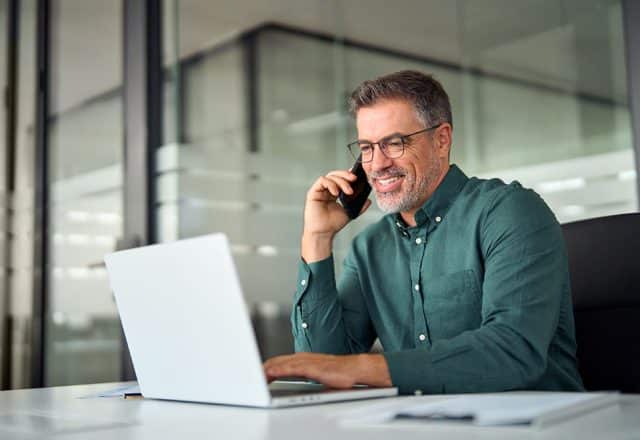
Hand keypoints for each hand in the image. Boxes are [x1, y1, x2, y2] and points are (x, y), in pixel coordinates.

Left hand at [263, 353, 390, 388]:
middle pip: (276, 361)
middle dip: (262, 368)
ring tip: (255, 376)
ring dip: (266, 369)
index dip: (266, 367)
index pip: (279, 361)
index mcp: (303, 359)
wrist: (354, 369)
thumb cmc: (339, 373)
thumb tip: (292, 384)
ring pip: (281, 363)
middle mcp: (302, 358)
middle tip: (250, 376)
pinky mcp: (311, 367)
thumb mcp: (317, 375)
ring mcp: (306, 361)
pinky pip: (291, 368)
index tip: (256, 374)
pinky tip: (271, 373)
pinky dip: (279, 370)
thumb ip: (304, 376)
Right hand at [302, 170, 371, 261]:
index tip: (358, 177)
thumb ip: (359, 207)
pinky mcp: (313, 192)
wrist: (323, 233)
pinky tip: (336, 192)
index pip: (341, 179)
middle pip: (335, 175)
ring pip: (330, 176)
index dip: (348, 175)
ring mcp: (320, 190)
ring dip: (341, 181)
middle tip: (354, 179)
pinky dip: (331, 184)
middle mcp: (326, 190)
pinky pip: (322, 181)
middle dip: (346, 175)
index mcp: (334, 193)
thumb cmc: (333, 224)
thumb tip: (368, 200)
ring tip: (348, 191)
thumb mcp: (350, 213)